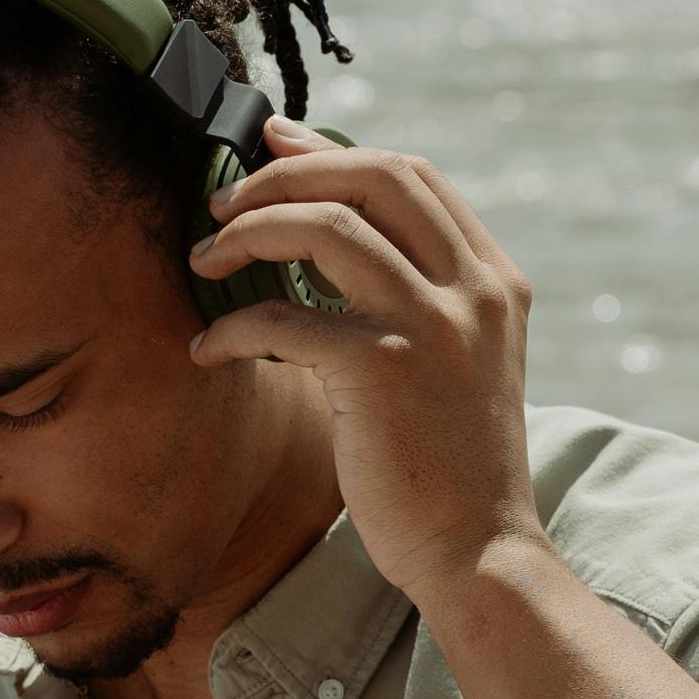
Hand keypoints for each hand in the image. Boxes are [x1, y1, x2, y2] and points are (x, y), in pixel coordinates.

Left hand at [188, 119, 540, 596]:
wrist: (478, 550)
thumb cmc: (449, 466)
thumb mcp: (458, 361)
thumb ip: (420, 298)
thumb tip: (330, 236)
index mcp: (495, 281)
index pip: (414, 175)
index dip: (333, 152)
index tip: (273, 147)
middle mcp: (474, 290)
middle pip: (374, 175)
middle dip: (285, 173)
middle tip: (225, 200)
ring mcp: (434, 326)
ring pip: (328, 224)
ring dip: (249, 230)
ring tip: (203, 259)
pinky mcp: (385, 370)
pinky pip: (285, 318)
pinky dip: (233, 327)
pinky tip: (209, 350)